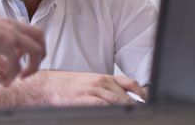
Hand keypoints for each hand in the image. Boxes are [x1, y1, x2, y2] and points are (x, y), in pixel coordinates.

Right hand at [0, 14, 44, 105]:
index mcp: (4, 22)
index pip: (29, 30)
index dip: (32, 45)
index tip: (24, 59)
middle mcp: (10, 25)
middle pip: (39, 36)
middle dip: (40, 55)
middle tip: (30, 69)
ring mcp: (9, 33)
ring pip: (35, 50)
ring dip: (31, 68)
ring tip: (19, 78)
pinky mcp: (5, 43)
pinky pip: (17, 64)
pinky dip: (12, 76)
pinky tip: (3, 81)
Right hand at [27, 70, 146, 105]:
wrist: (48, 85)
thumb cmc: (68, 86)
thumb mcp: (90, 83)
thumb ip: (107, 89)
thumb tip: (127, 99)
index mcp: (104, 78)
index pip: (131, 85)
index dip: (142, 96)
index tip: (146, 105)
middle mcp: (102, 82)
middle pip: (127, 97)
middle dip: (135, 108)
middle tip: (141, 115)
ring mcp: (95, 90)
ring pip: (120, 102)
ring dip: (127, 110)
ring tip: (131, 116)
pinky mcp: (87, 99)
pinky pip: (105, 107)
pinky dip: (113, 113)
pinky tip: (115, 115)